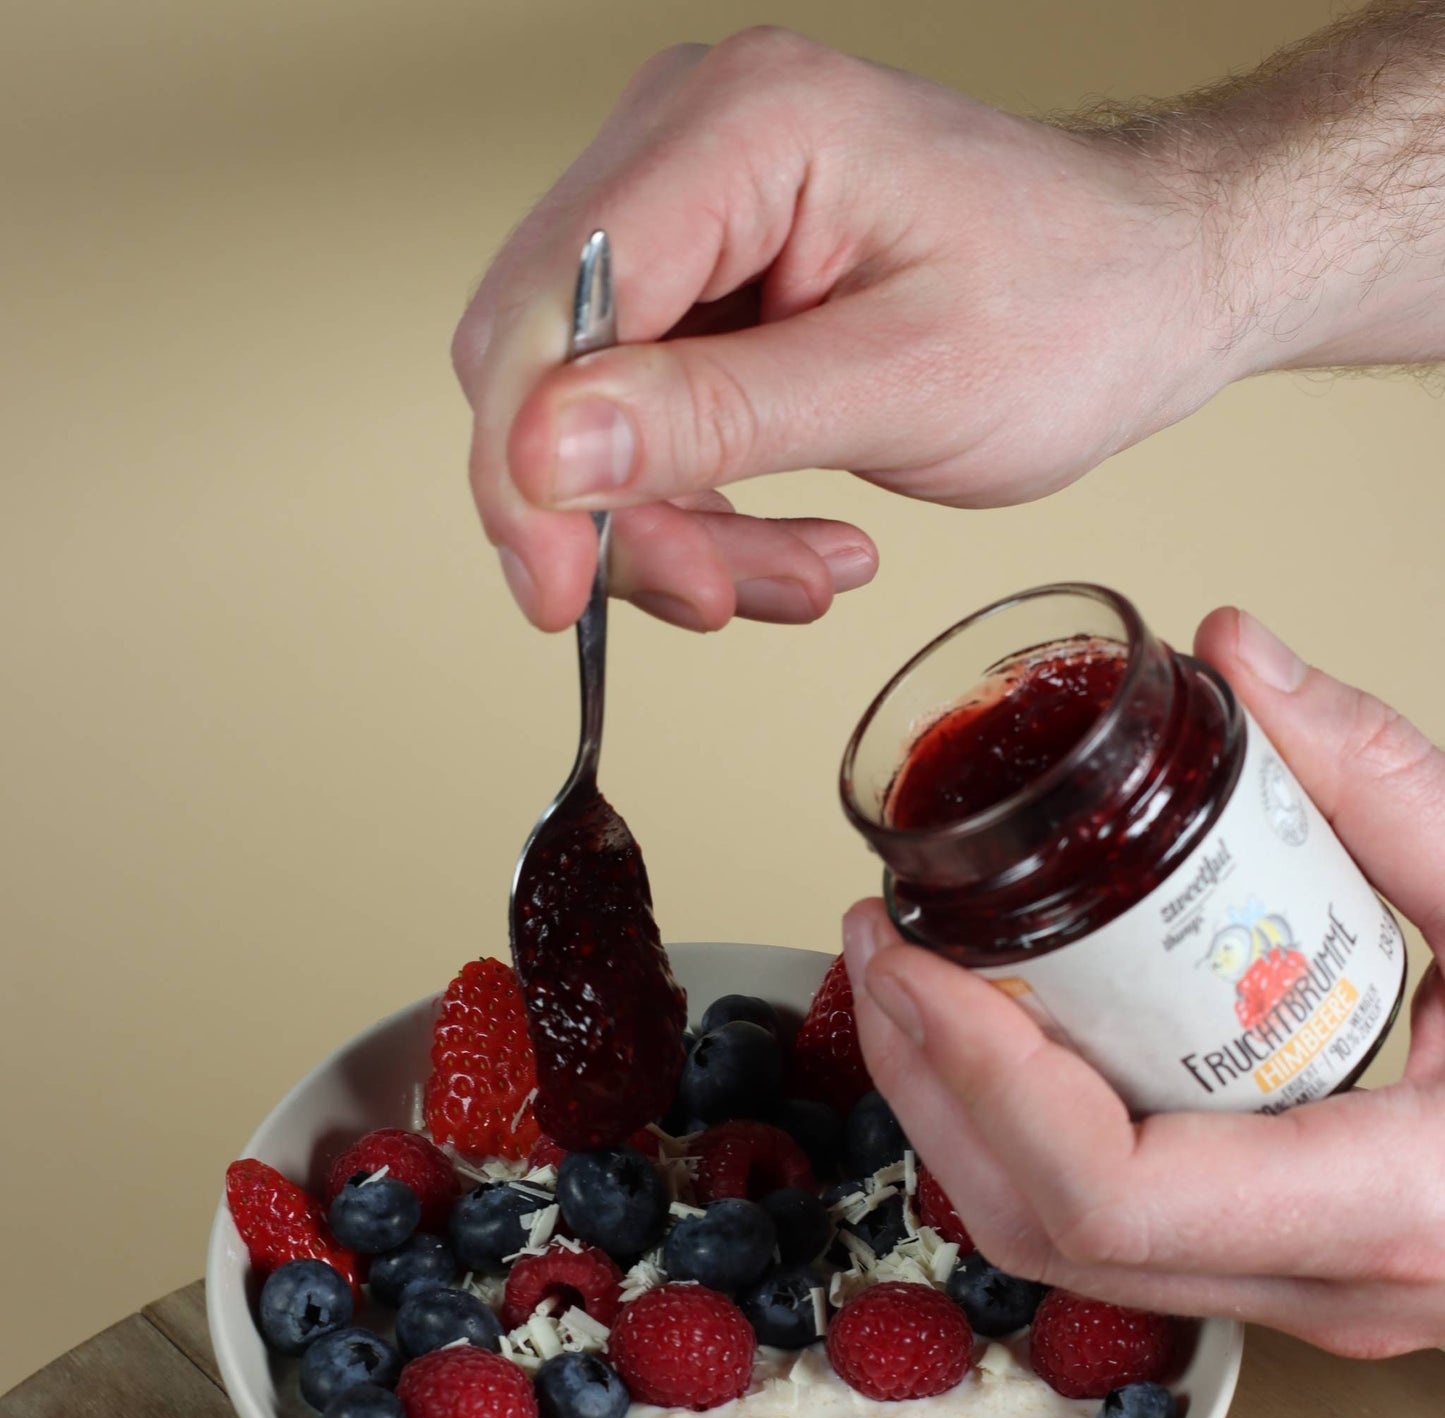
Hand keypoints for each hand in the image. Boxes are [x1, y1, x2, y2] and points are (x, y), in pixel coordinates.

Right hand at [451, 30, 1229, 631]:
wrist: (1156, 288)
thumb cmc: (1076, 305)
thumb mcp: (903, 384)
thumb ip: (714, 419)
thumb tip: (545, 458)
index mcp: (742, 126)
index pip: (548, 305)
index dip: (528, 466)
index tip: (558, 593)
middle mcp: (689, 140)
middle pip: (543, 360)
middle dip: (615, 512)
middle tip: (714, 597)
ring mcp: (691, 204)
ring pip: (585, 410)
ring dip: (672, 528)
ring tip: (800, 576)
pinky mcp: (708, 274)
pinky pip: (641, 418)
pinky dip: (704, 507)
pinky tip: (798, 544)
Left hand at [847, 609, 1444, 1356]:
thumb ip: (1386, 779)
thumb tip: (1233, 658)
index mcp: (1397, 1202)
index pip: (1112, 1192)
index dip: (977, 1076)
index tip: (914, 954)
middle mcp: (1332, 1282)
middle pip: (1045, 1228)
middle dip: (929, 1084)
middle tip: (882, 940)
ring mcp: (1306, 1297)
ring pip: (1061, 1252)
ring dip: (959, 1118)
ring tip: (916, 979)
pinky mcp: (1290, 1270)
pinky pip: (1111, 1236)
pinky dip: (1026, 1140)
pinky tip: (1005, 1039)